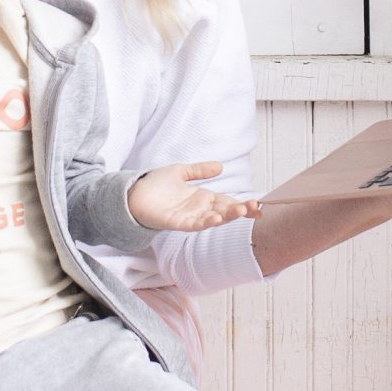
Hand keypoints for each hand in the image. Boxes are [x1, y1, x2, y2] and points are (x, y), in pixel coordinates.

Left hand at [128, 161, 262, 233]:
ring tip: (240, 211)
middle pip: (224, 211)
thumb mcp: (181, 172)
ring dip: (226, 216)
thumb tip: (220, 166)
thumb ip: (200, 170)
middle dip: (240, 210)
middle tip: (255, 208)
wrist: (133, 193)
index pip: (227, 201)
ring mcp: (189, 217)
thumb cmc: (155, 184)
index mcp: (202, 197)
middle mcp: (199, 209)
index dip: (242, 204)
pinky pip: (195, 224)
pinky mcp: (177, 223)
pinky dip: (206, 221)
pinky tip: (216, 217)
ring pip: (213, 218)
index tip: (258, 204)